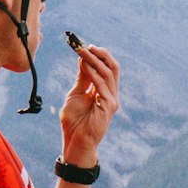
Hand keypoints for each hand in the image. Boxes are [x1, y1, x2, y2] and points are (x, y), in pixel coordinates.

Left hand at [59, 44, 119, 165]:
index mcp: (104, 91)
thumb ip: (82, 79)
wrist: (75, 142)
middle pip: (113, 68)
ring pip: (109, 74)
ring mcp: (112, 100)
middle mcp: (111, 94)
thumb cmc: (74, 122)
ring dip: (95, 61)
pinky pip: (103, 86)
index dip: (97, 55)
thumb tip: (83, 60)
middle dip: (101, 54)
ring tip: (82, 52)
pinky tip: (84, 66)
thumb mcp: (76, 94)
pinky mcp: (109, 107)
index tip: (83, 46)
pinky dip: (94, 74)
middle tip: (87, 45)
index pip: (106, 68)